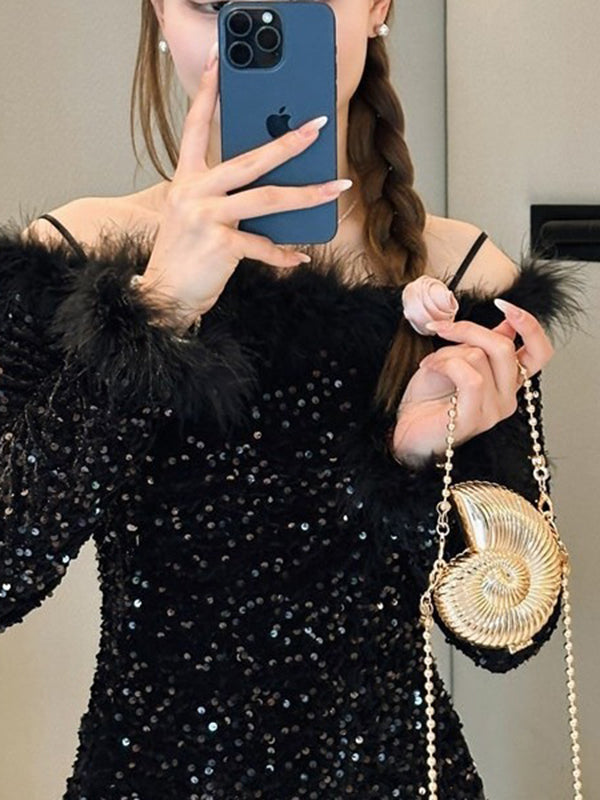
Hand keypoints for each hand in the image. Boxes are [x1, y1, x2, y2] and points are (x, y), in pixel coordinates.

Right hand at [137, 41, 351, 332]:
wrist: (164, 296)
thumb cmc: (183, 255)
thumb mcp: (194, 215)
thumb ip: (222, 195)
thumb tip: (268, 186)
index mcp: (186, 179)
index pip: (194, 127)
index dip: (207, 93)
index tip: (219, 63)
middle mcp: (193, 192)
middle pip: (249, 159)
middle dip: (288, 142)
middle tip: (316, 126)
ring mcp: (206, 217)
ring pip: (267, 198)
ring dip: (307, 194)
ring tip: (336, 188)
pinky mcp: (220, 245)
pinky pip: (263, 245)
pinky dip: (284, 253)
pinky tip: (299, 255)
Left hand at [389, 299, 554, 465]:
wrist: (404, 428)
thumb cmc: (427, 398)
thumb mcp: (456, 360)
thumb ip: (482, 346)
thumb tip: (507, 324)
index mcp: (509, 382)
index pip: (540, 351)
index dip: (528, 325)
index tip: (502, 306)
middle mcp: (508, 397)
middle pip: (503, 346)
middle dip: (468, 329)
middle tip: (440, 328)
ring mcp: (494, 410)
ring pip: (480, 357)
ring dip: (446, 352)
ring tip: (430, 363)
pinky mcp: (475, 418)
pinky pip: (470, 377)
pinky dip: (444, 364)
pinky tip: (428, 368)